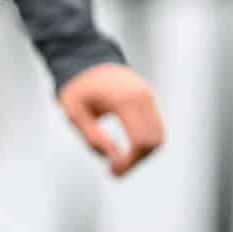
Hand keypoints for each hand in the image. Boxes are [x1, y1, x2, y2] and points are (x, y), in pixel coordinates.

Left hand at [57, 61, 165, 177]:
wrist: (86, 59)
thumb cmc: (77, 87)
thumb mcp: (74, 113)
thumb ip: (92, 137)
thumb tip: (113, 159)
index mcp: (125, 101)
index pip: (140, 140)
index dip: (130, 162)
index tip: (113, 172)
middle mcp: (143, 98)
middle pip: (154, 141)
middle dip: (137, 161)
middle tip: (115, 170)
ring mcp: (149, 97)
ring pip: (158, 136)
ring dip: (142, 154)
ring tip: (119, 161)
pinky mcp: (149, 99)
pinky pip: (156, 127)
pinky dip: (145, 142)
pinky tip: (127, 150)